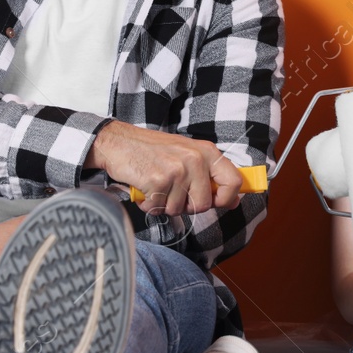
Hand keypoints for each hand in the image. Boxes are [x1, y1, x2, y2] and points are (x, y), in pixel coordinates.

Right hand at [89, 121, 242, 216]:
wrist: (118, 142)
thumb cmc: (152, 151)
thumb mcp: (186, 154)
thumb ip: (208, 175)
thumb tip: (232, 200)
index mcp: (206, 151)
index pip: (234, 181)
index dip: (227, 198)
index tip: (218, 202)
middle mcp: (195, 159)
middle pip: (203, 204)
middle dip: (185, 206)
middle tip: (171, 191)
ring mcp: (177, 170)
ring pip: (179, 209)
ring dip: (164, 204)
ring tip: (156, 186)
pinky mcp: (158, 181)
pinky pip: (159, 208)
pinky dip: (149, 204)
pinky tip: (145, 188)